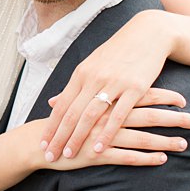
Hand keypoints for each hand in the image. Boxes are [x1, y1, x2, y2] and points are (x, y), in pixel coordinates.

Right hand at [35, 97, 189, 170]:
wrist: (37, 141)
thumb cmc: (62, 121)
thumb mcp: (81, 100)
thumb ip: (102, 94)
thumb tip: (124, 88)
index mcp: (104, 100)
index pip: (140, 95)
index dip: (163, 96)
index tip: (184, 99)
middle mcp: (106, 116)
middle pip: (146, 115)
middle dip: (173, 118)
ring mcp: (101, 135)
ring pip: (140, 137)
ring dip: (165, 140)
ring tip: (185, 143)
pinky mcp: (96, 154)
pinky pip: (126, 156)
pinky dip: (145, 158)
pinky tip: (162, 159)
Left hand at [41, 10, 175, 159]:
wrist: (148, 35)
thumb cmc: (117, 53)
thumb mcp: (91, 66)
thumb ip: (73, 86)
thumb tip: (52, 103)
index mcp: (81, 74)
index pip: (61, 105)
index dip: (50, 125)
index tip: (42, 143)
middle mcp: (93, 79)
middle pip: (71, 113)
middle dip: (58, 136)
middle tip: (49, 155)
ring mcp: (113, 83)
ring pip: (90, 115)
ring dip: (78, 137)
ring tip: (69, 155)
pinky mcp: (134, 88)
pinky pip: (118, 115)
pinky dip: (107, 133)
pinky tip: (99, 148)